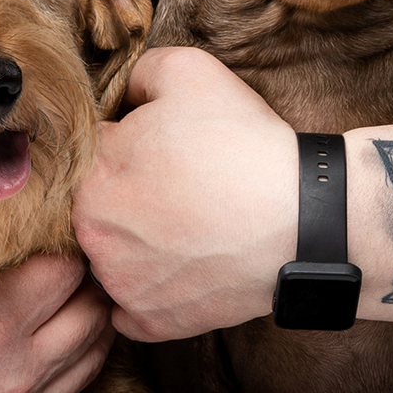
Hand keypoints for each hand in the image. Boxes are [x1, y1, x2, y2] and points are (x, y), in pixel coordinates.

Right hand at [0, 244, 112, 392]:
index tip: (49, 234)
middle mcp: (16, 370)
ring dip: (85, 324)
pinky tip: (46, 342)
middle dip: (84, 282)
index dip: (63, 244)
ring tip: (63, 299)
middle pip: (93, 313)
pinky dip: (68, 366)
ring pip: (91, 358)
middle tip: (64, 262)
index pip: (70, 269)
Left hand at [72, 46, 298, 340]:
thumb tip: (125, 94)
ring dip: (136, 242)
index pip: (97, 149)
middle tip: (179, 185)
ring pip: (112, 255)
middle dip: (130, 191)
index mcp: (92, 173)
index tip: (166, 144)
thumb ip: (139, 73)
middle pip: (99, 204)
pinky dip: (151, 290)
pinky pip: (131, 306)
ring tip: (188, 226)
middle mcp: (93, 234)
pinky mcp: (150, 321)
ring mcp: (120, 283)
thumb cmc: (241, 143)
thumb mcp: (187, 70)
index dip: (132, 139)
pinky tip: (181, 266)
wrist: (301, 220)